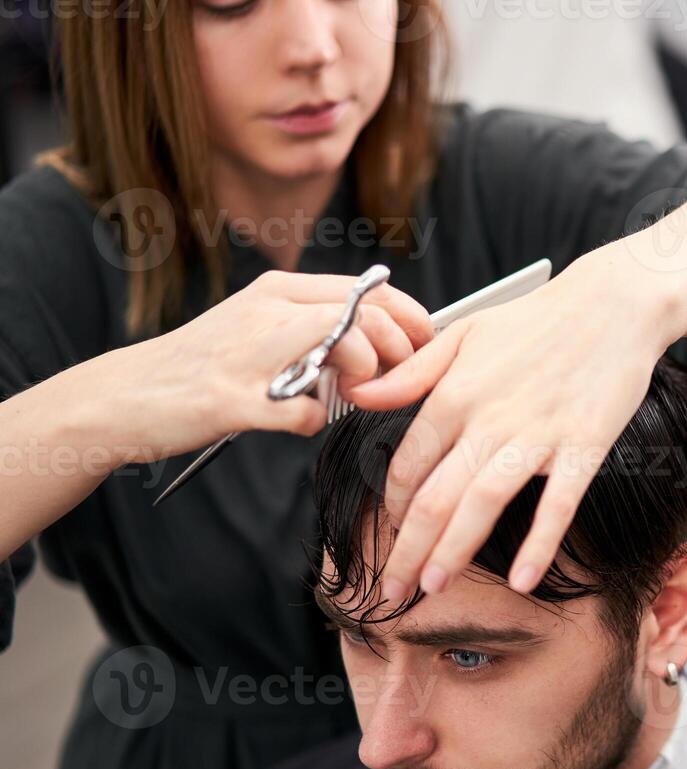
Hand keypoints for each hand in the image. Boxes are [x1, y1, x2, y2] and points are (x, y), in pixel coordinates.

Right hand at [108, 269, 431, 456]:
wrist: (125, 395)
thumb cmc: (204, 367)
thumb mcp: (260, 327)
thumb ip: (314, 325)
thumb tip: (383, 337)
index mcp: (279, 291)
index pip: (372, 290)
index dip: (413, 321)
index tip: (425, 349)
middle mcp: (267, 311)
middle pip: (367, 315)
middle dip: (398, 353)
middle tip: (391, 382)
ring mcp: (249, 353)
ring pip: (341, 344)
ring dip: (361, 378)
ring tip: (347, 397)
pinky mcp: (231, 399)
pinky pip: (301, 413)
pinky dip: (311, 424)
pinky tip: (297, 423)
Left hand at [346, 255, 679, 599]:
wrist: (613, 306)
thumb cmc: (537, 320)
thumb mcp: (463, 333)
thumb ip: (411, 373)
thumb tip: (358, 396)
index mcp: (455, 393)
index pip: (408, 465)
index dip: (391, 507)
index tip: (389, 533)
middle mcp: (489, 418)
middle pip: (434, 497)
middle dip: (406, 552)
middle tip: (391, 592)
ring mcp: (538, 435)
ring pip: (482, 504)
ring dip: (453, 552)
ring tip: (433, 589)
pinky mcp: (584, 447)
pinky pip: (557, 505)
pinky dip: (539, 544)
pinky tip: (523, 580)